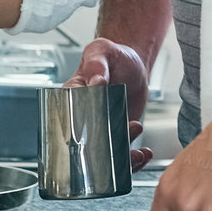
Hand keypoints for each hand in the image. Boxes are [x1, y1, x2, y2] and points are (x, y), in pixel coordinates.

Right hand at [65, 37, 152, 170]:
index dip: (77, 133)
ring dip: (121, 158)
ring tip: (136, 152)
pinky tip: (143, 154)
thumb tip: (96, 82)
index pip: (68, 119)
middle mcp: (84, 118)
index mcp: (72, 97)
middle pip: (86, 144)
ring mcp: (102, 129)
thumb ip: (97, 63)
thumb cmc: (114, 56)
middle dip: (102, 152)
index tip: (91, 135)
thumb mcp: (102, 51)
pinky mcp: (118, 136)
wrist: (134, 65)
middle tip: (121, 141)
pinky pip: (122, 154)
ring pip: (105, 154)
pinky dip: (133, 159)